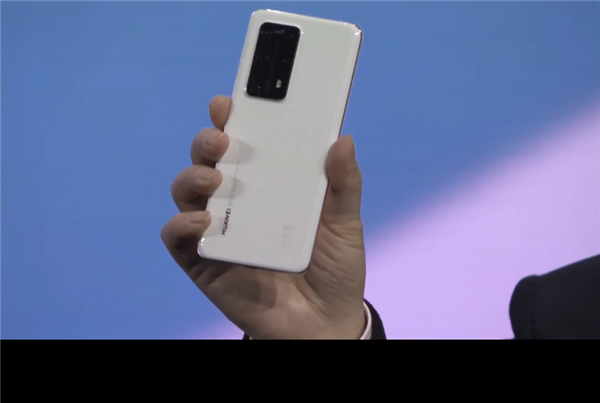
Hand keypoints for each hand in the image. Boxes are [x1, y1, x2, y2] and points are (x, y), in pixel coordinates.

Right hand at [161, 96, 366, 338]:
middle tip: (221, 138)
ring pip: (187, 192)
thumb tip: (343, 138)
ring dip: (192, 177)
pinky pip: (178, 238)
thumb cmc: (333, 268)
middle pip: (209, 161)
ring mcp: (219, 232)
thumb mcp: (344, 223)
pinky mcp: (204, 262)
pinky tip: (203, 221)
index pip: (243, 146)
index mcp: (269, 186)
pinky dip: (181, 224)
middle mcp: (238, 203)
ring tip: (213, 178)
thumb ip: (344, 184)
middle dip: (207, 142)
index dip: (231, 120)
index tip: (229, 103)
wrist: (324, 323)